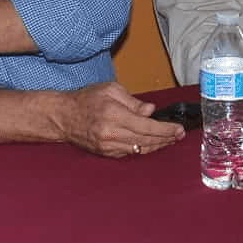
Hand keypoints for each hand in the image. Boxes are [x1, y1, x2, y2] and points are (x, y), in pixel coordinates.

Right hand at [52, 83, 185, 157]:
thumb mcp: (110, 90)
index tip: (178, 129)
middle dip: (166, 138)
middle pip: (147, 140)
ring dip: (157, 146)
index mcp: (115, 115)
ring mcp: (108, 146)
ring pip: (140, 149)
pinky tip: (151, 144)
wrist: (63, 116)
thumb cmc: (86, 100)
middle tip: (179, 135)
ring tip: (169, 140)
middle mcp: (112, 133)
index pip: (148, 126)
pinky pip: (129, 152)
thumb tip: (150, 111)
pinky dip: (142, 148)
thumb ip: (133, 101)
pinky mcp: (105, 153)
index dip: (166, 129)